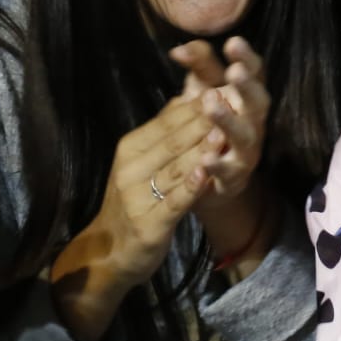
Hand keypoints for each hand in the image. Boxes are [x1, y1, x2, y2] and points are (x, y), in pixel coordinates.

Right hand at [96, 94, 219, 281]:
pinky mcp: (148, 224)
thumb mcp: (142, 163)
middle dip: (203, 121)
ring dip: (200, 150)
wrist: (109, 253)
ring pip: (175, 168)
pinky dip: (189, 187)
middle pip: (172, 141)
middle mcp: (130, 169)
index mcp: (130, 148)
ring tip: (224, 132)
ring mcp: (137, 197)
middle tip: (232, 102)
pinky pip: (173, 201)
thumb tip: (187, 97)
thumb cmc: (134, 202)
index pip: (166, 121)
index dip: (196, 105)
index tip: (224, 87)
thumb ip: (163, 134)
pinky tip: (205, 175)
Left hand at [169, 37, 268, 200]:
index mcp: (247, 96)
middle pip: (259, 102)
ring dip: (229, 122)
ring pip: (244, 136)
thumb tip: (177, 49)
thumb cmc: (208, 122)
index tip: (234, 42)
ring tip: (212, 105)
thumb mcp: (203, 89)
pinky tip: (205, 159)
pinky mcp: (234, 177)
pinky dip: (217, 165)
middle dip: (247, 87)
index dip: (247, 57)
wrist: (210, 177)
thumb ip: (197, 66)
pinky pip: (228, 171)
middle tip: (235, 72)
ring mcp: (247, 150)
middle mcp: (253, 121)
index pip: (255, 72)